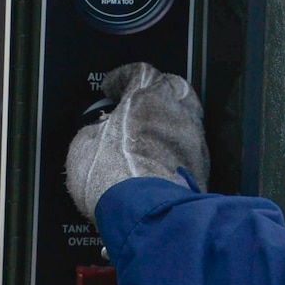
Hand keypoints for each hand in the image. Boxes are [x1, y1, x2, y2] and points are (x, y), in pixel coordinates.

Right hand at [65, 63, 208, 220]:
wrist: (144, 213)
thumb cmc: (114, 175)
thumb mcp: (83, 145)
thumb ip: (94, 129)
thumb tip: (96, 135)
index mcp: (146, 95)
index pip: (139, 71)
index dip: (122, 77)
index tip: (112, 87)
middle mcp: (176, 111)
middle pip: (172, 88)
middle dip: (154, 94)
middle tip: (136, 106)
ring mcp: (193, 140)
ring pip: (184, 120)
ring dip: (166, 125)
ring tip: (146, 139)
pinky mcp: (202, 169)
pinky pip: (187, 151)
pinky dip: (174, 153)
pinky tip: (158, 164)